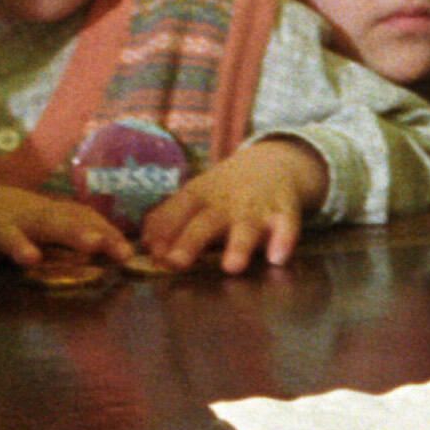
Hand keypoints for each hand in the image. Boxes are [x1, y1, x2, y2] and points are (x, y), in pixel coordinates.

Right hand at [0, 181, 133, 285]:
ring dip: (18, 246)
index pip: (78, 220)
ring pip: (6, 235)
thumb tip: (126, 253)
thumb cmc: (8, 220)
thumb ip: (78, 233)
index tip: (125, 254)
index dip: (102, 234)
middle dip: (71, 232)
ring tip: (31, 259)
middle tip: (94, 244)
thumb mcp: (43, 221)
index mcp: (45, 216)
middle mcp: (21, 220)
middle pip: (48, 222)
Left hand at [140, 136, 323, 271]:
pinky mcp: (284, 211)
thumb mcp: (195, 196)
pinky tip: (277, 258)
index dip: (163, 231)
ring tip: (231, 267)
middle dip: (190, 241)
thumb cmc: (225, 190)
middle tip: (176, 263)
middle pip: (206, 222)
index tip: (151, 254)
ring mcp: (256, 207)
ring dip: (238, 246)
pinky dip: (284, 240)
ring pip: (246, 227)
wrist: (273, 162)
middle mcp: (226, 202)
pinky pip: (286, 226)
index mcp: (200, 195)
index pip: (177, 211)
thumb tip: (144, 247)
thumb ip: (168, 219)